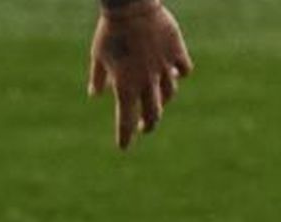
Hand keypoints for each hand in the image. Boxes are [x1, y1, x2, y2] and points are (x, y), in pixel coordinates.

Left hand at [88, 0, 192, 148]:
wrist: (132, 8)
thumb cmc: (110, 32)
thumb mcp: (98, 57)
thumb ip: (99, 77)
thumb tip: (96, 95)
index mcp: (124, 86)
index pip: (126, 119)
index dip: (125, 136)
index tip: (124, 147)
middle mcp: (146, 81)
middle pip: (153, 113)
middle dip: (149, 124)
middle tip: (145, 128)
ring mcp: (164, 67)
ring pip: (170, 94)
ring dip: (164, 102)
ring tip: (159, 104)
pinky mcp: (177, 52)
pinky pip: (184, 69)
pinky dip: (180, 74)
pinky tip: (176, 74)